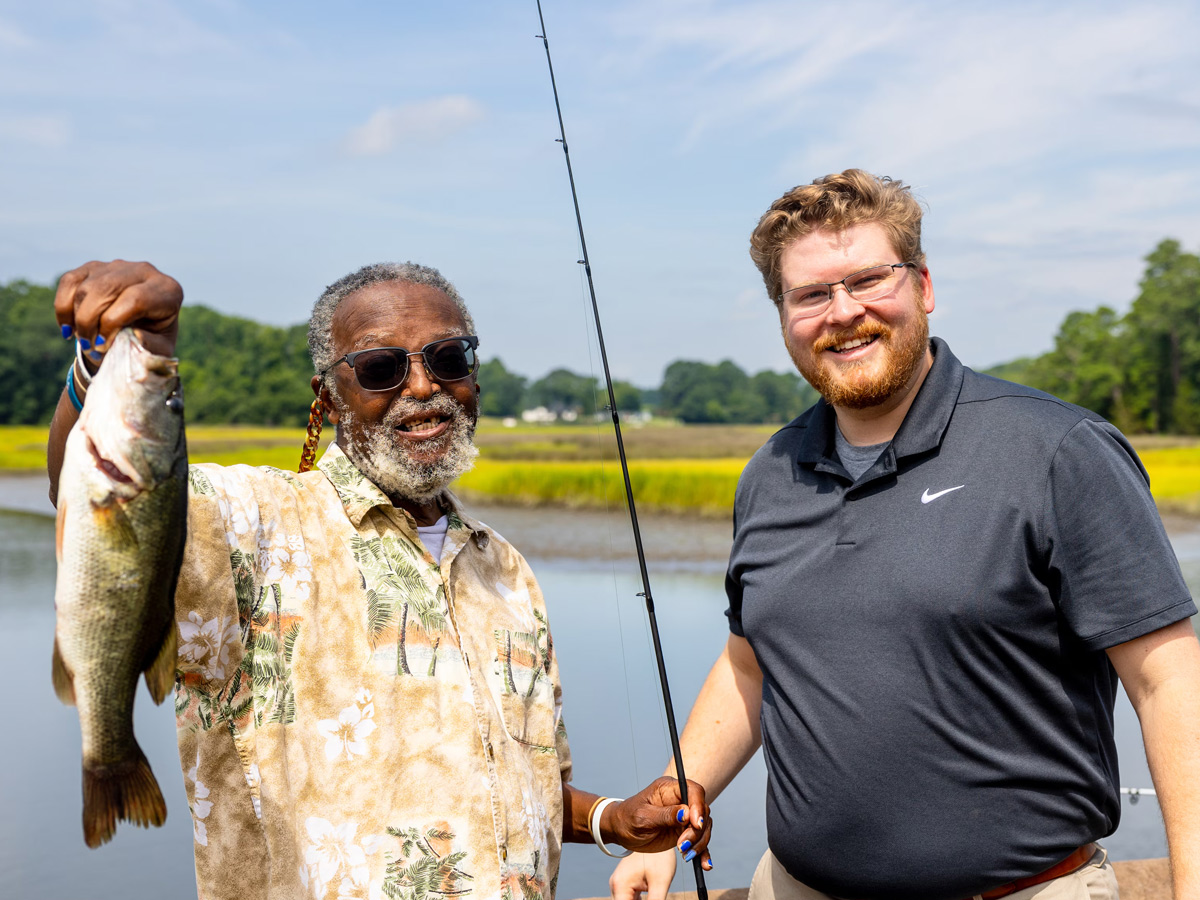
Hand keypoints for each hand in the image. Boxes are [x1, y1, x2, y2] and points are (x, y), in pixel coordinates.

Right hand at [54, 260, 182, 364]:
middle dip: (89, 321)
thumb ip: (151, 346)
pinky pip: (70, 281)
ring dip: (77, 318)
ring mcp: (118, 265)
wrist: (142, 328)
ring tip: (84, 341)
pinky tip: (68, 328)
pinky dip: (63, 307)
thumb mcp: (159, 350)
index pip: (136, 299)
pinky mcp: (94, 266)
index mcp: (168, 290)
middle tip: (89, 346)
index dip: (113, 323)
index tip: (103, 345)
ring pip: (86, 287)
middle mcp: (144, 271)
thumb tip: (136, 335)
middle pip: (106, 289)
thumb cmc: (153, 340)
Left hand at [603, 777, 711, 860]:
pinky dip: (703, 852)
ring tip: (686, 855)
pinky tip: (705, 864)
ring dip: (699, 843)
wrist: (621, 831)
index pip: (693, 791)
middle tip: (682, 845)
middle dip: (697, 830)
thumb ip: (665, 815)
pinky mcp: (684, 831)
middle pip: (702, 811)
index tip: (695, 824)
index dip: (698, 806)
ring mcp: (684, 817)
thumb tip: (686, 813)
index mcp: (669, 789)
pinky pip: (699, 840)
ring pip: (704, 827)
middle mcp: (680, 800)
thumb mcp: (643, 817)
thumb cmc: (628, 818)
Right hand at [610, 850, 677, 899]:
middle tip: (657, 898)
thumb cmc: (659, 855)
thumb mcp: (660, 883)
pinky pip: (631, 899)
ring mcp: (621, 884)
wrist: (658, 832)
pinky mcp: (628, 882)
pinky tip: (652, 898)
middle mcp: (616, 886)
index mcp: (619, 886)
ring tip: (655, 897)